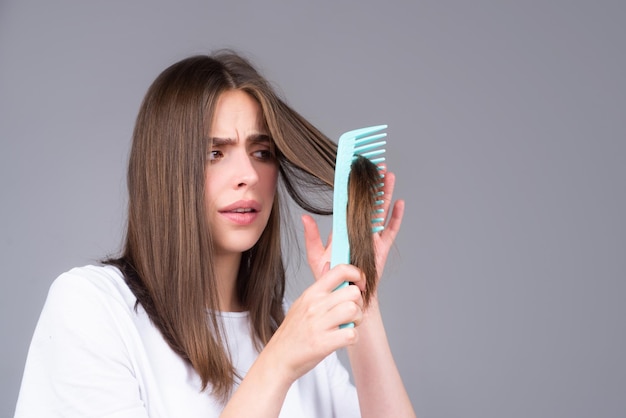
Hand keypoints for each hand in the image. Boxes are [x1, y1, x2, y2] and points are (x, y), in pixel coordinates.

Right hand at [266, 264, 364, 381]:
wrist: (278, 358)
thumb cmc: (293, 333)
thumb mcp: (301, 304)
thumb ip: (319, 289)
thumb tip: (332, 268)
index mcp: (311, 293)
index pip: (340, 270)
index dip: (357, 274)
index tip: (360, 285)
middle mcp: (314, 305)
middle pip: (352, 292)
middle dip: (359, 303)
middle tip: (352, 313)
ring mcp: (318, 324)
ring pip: (353, 311)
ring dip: (357, 320)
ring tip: (348, 326)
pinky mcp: (323, 343)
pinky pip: (351, 334)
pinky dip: (352, 337)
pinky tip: (344, 339)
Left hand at [302, 168, 404, 287]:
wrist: (345, 293)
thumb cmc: (330, 276)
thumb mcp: (316, 255)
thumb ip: (311, 237)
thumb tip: (304, 217)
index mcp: (344, 228)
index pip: (349, 203)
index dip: (353, 187)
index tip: (355, 171)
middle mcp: (359, 229)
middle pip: (367, 202)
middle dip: (372, 184)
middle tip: (376, 166)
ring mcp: (371, 237)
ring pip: (380, 211)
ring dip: (385, 194)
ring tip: (389, 176)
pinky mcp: (381, 248)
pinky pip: (390, 230)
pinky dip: (395, 217)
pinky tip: (400, 203)